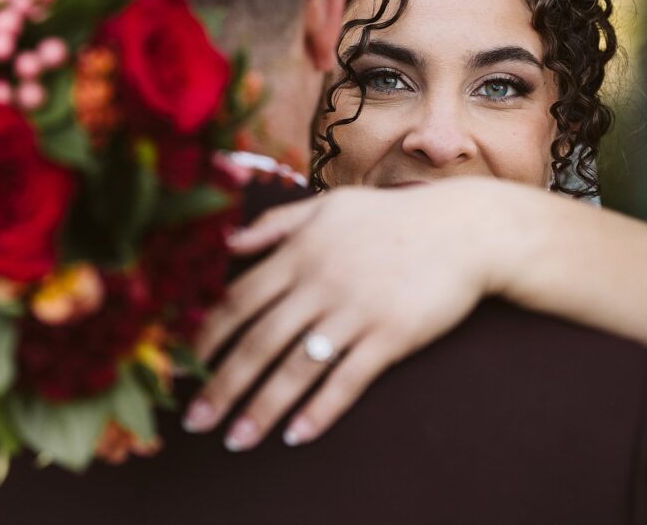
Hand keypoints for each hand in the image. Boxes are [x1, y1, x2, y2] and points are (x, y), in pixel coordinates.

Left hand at [185, 179, 508, 449]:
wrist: (464, 228)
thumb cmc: (391, 217)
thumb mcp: (327, 206)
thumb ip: (274, 224)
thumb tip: (226, 242)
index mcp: (298, 252)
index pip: (238, 300)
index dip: (206, 337)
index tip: (182, 366)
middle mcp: (319, 282)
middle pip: (258, 341)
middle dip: (221, 385)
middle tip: (195, 421)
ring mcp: (355, 310)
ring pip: (296, 368)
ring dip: (262, 408)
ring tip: (236, 440)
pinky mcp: (390, 335)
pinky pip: (347, 381)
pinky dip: (320, 410)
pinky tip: (297, 436)